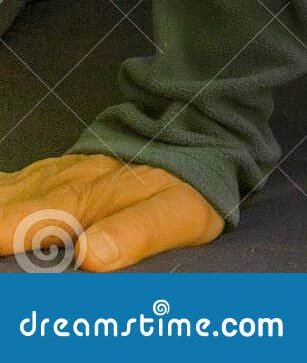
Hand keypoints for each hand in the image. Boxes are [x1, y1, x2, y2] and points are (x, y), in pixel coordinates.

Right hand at [0, 153, 222, 270]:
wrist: (199, 136)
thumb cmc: (188, 184)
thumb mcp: (178, 213)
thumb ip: (138, 232)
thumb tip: (91, 258)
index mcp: (76, 202)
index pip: (8, 230)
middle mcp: (51, 186)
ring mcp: (46, 177)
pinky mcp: (47, 175)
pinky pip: (3, 189)